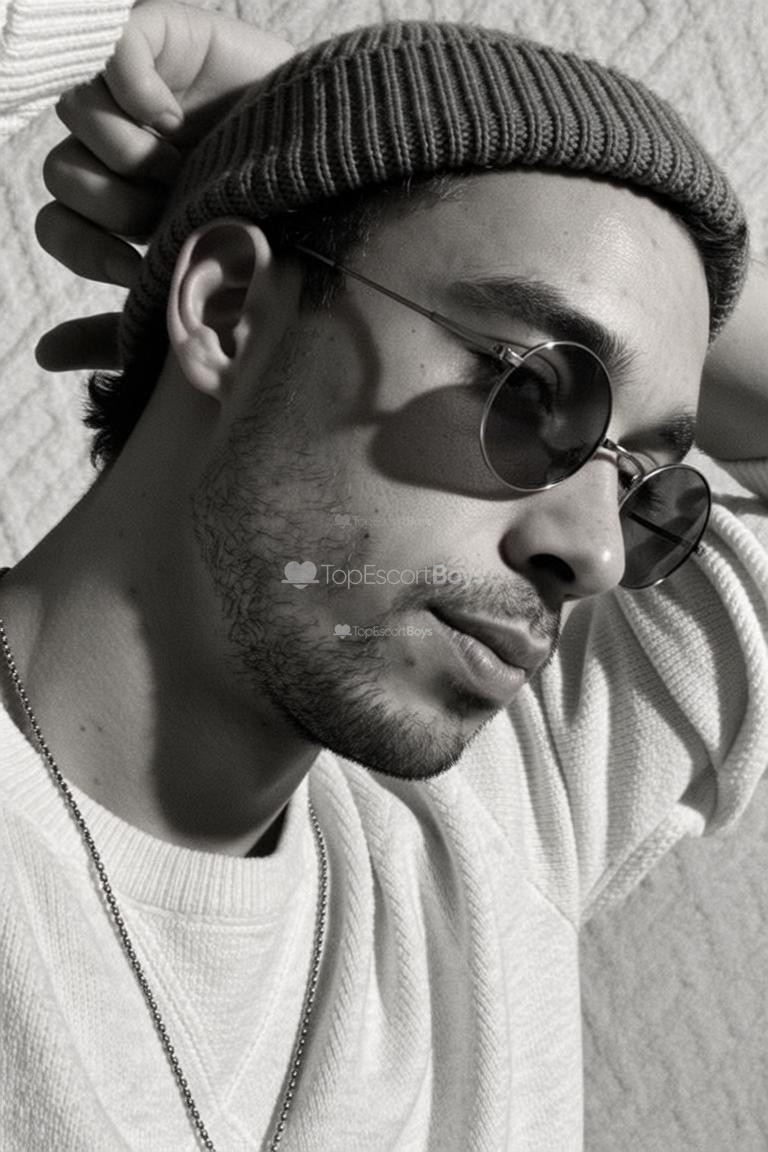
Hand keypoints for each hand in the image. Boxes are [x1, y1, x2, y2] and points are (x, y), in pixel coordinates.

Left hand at [36, 0, 293, 370]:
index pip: (60, 225)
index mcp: (128, 211)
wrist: (346, 183)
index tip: (139, 268)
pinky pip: (109, 50)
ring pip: (76, 116)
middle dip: (114, 207)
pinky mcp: (166, 40)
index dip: (88, 250)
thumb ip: (121, 330)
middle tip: (173, 213)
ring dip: (127, 156)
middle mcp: (128, 153)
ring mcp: (142, 94)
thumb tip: (43, 356)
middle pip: (63, 174)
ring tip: (186, 169)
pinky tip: (169, 120)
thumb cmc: (280, 243)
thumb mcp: (200, 302)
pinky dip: (128, 86)